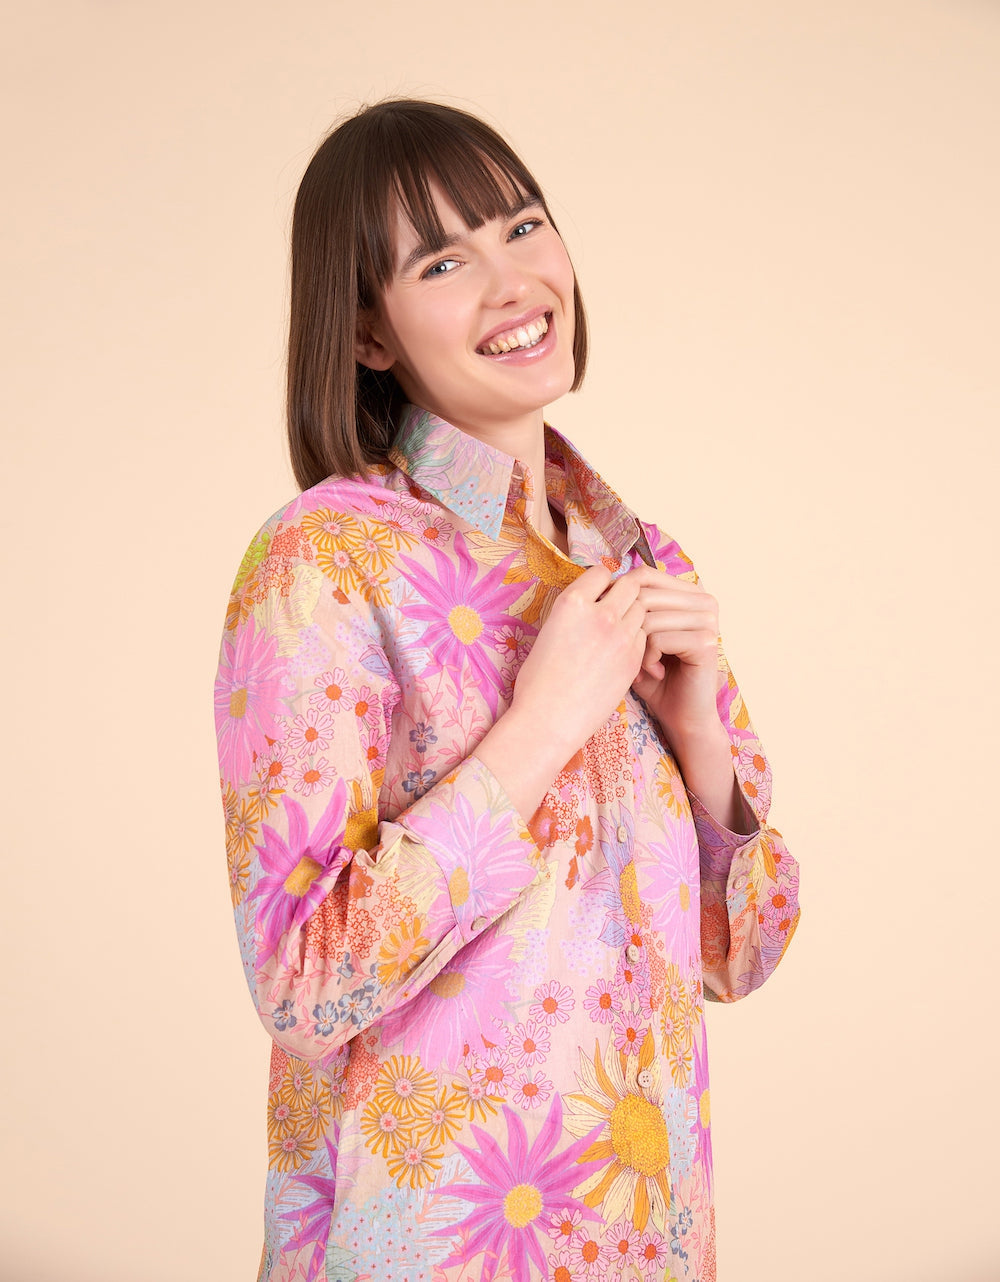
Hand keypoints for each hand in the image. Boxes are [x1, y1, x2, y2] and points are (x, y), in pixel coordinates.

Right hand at [509, 563, 647, 755]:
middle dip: (625, 591)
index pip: (600, 572)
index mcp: (572, 603)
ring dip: (634, 613)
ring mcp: (621, 637)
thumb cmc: (538, 680)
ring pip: (642, 610)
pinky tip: (622, 650)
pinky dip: (637, 637)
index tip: (599, 591)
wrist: (548, 720)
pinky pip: (644, 636)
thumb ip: (574, 612)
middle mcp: (600, 615)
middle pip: (630, 585)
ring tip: (620, 629)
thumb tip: (590, 602)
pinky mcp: (633, 660)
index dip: (600, 581)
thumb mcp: (549, 631)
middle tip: (617, 606)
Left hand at [624, 565, 721, 739]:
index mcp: (690, 592)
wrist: (680, 715)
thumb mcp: (637, 633)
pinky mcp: (707, 642)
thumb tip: (605, 579)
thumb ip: (628, 605)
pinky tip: (656, 673)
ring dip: (637, 646)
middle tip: (632, 654)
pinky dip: (647, 659)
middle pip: (644, 594)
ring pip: (649, 617)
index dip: (620, 598)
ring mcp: (709, 620)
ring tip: (644, 665)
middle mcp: (704, 600)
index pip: (645, 575)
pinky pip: (658, 638)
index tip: (615, 629)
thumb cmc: (653, 674)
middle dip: (628, 628)